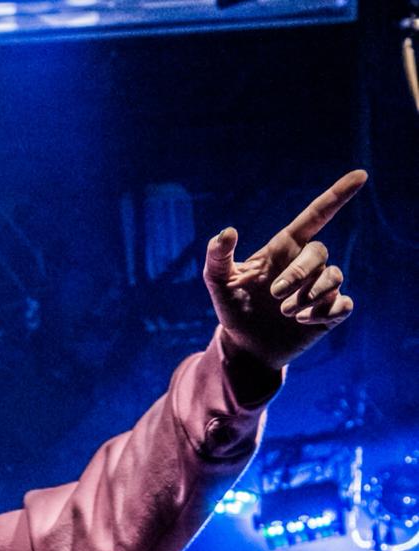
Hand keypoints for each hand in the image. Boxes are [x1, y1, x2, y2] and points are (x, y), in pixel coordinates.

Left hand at [203, 170, 366, 370]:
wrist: (245, 347)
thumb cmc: (233, 308)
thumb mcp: (219, 281)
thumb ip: (217, 255)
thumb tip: (227, 231)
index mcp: (284, 248)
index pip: (316, 215)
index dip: (337, 195)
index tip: (360, 176)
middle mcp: (306, 265)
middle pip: (319, 252)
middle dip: (299, 273)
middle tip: (275, 295)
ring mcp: (319, 289)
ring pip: (334, 277)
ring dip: (310, 295)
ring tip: (286, 312)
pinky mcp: (328, 314)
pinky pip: (343, 304)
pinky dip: (326, 311)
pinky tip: (303, 320)